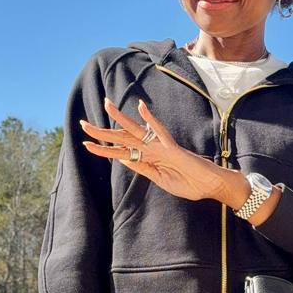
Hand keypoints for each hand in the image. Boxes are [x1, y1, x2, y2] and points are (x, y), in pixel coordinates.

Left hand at [80, 96, 226, 201]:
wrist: (209, 187)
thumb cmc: (189, 184)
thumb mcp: (159, 180)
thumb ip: (142, 168)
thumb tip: (123, 158)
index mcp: (148, 159)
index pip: (121, 152)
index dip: (103, 148)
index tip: (86, 144)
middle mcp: (152, 149)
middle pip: (123, 138)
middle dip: (102, 132)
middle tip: (82, 124)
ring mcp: (161, 147)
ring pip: (136, 131)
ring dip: (120, 119)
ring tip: (106, 105)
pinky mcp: (172, 148)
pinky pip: (160, 132)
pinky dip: (151, 120)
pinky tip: (141, 107)